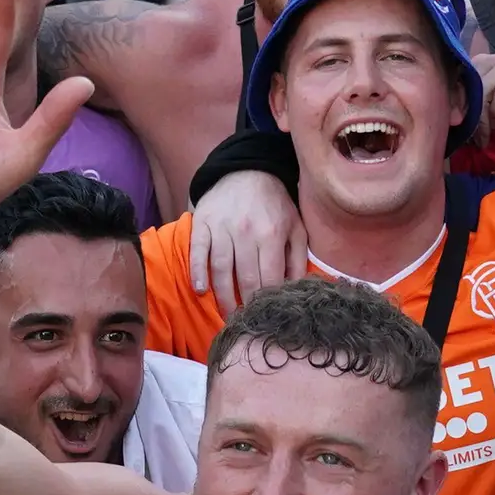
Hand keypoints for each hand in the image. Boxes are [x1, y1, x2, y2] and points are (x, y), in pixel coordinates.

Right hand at [190, 168, 303, 309]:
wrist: (247, 171)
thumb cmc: (275, 205)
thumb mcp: (295, 227)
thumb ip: (297, 259)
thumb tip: (295, 290)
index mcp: (271, 234)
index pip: (269, 278)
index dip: (268, 301)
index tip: (267, 317)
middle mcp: (245, 232)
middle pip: (245, 279)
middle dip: (246, 306)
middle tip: (247, 323)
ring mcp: (222, 227)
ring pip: (221, 270)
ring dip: (223, 297)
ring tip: (227, 316)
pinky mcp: (203, 223)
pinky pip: (198, 251)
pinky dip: (198, 272)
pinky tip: (200, 290)